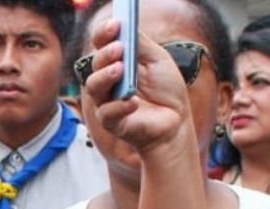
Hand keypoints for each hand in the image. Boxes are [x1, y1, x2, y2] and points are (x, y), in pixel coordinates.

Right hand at [84, 19, 193, 154]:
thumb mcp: (157, 60)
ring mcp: (106, 101)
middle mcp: (107, 81)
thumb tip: (124, 27)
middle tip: (119, 48)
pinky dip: (119, 107)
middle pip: (95, 64)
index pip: (101, 44)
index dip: (104, 33)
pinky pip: (107, 113)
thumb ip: (140, 45)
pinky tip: (134, 102)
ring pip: (94, 87)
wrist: (176, 120)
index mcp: (116, 62)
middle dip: (105, 55)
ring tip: (120, 70)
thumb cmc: (165, 90)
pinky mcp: (112, 122)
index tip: (115, 24)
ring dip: (105, 77)